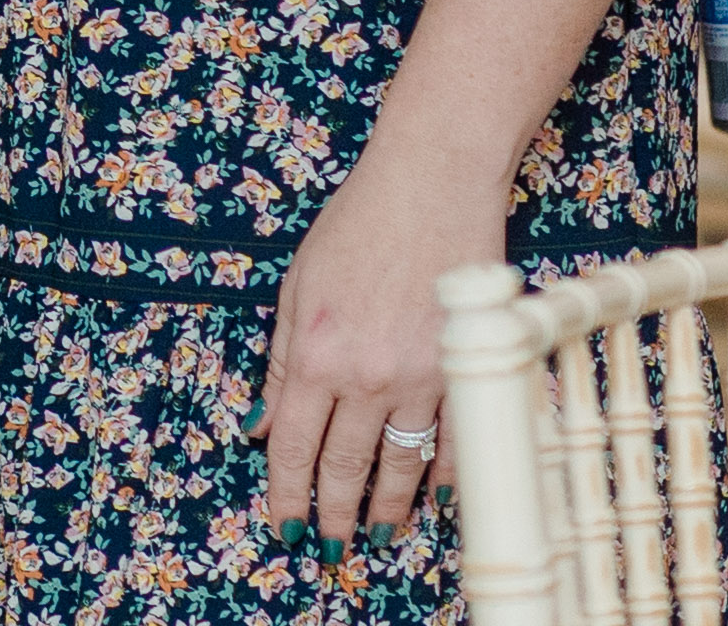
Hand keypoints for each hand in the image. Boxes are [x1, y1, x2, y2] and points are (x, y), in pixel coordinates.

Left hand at [265, 150, 505, 545]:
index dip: (288, 495)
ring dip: (386, 506)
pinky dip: (445, 474)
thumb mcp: (298, 288)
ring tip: (375, 531)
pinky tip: (435, 495)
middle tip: (330, 547)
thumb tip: (262, 427)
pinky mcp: (466, 367)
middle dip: (333, 514)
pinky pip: (456, 440)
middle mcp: (368, 376)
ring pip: (401, 464)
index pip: (294, 447)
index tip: (286, 530)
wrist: (433, 180)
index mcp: (316, 355)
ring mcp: (423, 376)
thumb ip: (281, 366)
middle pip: (346, 467)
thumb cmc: (359, 223)